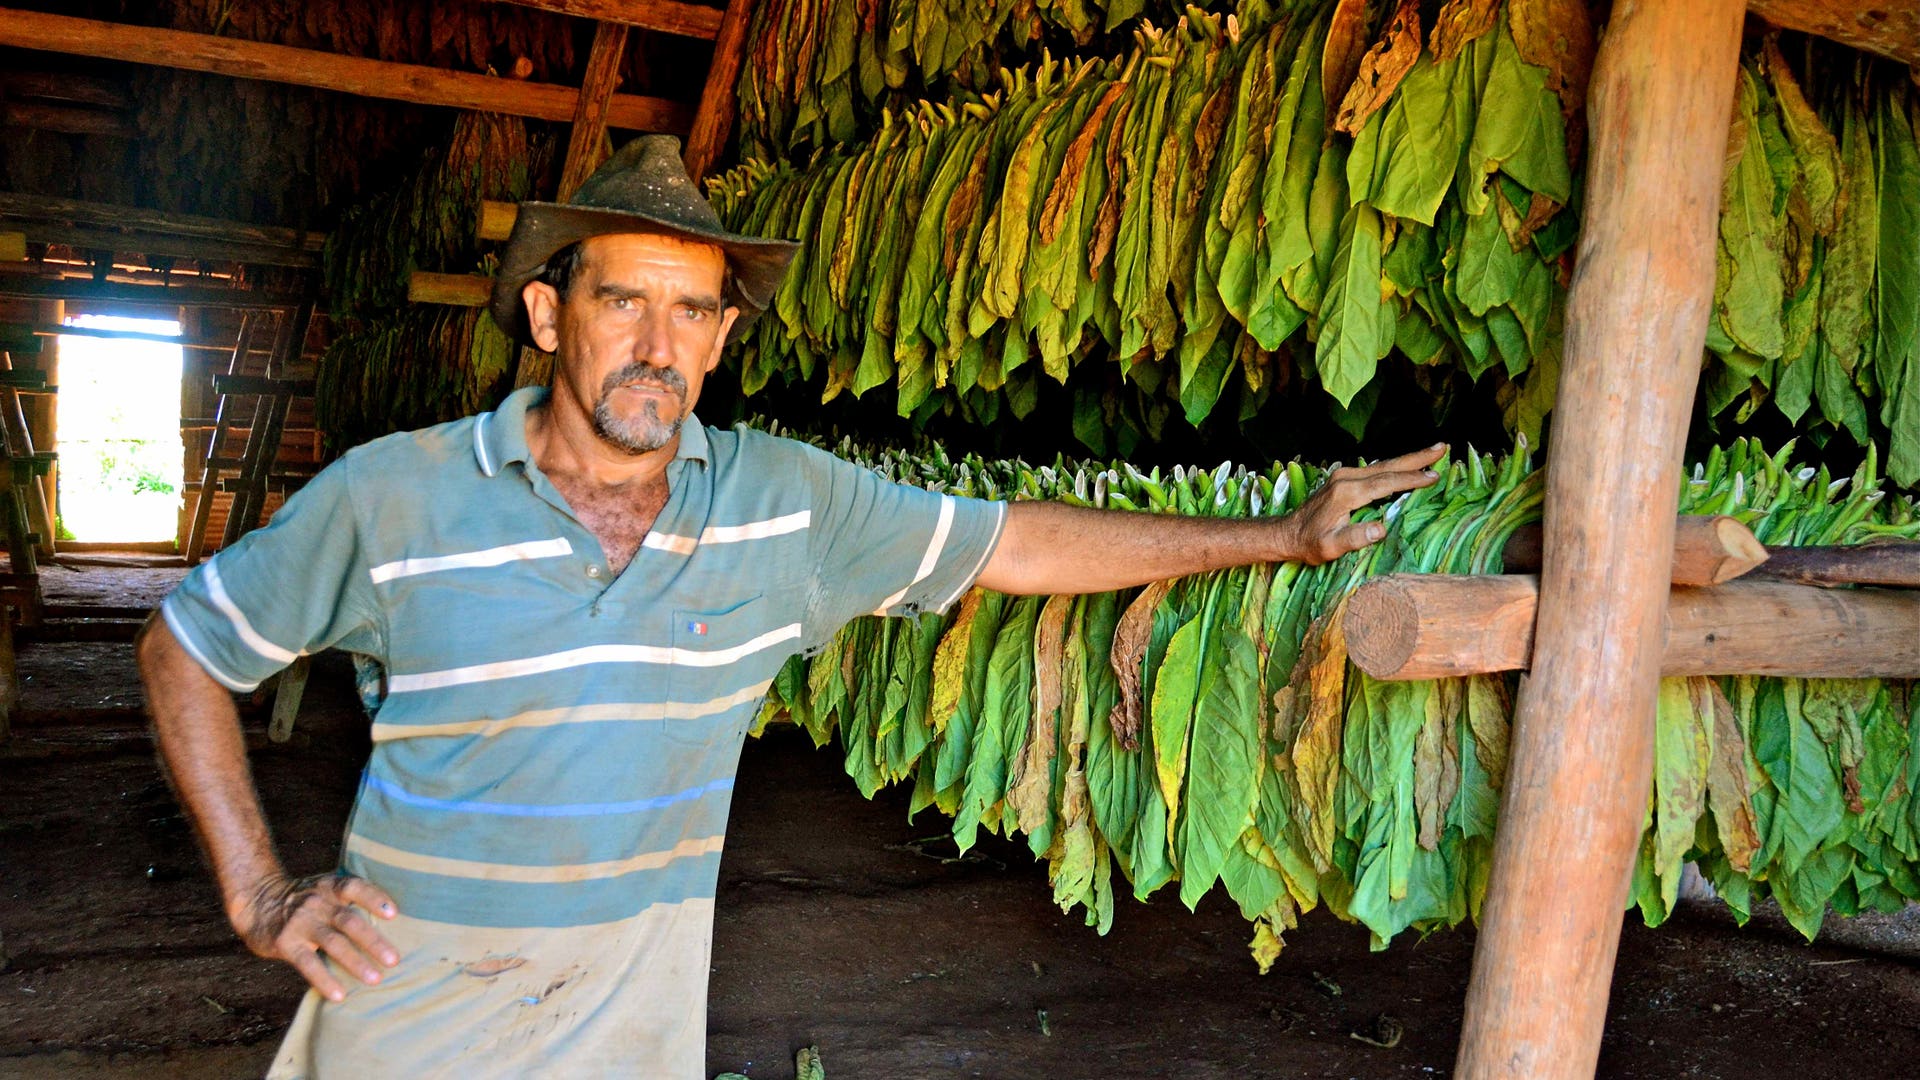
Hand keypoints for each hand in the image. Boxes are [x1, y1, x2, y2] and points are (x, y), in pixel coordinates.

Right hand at [231, 870, 400, 1001]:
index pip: (355, 887)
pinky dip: (324, 979)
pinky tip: (339, 994)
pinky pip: (307, 963)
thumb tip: (393, 922)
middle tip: (394, 960)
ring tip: (375, 979)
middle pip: (349, 921)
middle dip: (373, 941)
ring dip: (355, 962)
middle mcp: (317, 902)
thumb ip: (349, 901)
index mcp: (330, 887)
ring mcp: (300, 922)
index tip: (394, 914)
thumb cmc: (304, 900)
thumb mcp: (324, 889)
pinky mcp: (285, 943)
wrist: (257, 901)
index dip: (375, 899)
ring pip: (332, 943)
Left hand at [1280, 443, 1447, 564]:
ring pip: (1383, 465)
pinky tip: (1406, 466)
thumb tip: (1381, 529)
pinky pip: (1375, 470)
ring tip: (1432, 453)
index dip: (1412, 479)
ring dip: (1408, 459)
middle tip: (1442, 448)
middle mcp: (1346, 478)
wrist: (1287, 533)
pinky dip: (1394, 466)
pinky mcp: (1343, 478)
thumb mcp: (1329, 547)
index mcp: (1347, 493)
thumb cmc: (1309, 543)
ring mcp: (1343, 475)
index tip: (1434, 476)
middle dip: (1417, 458)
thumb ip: (1354, 538)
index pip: (1387, 483)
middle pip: (1388, 466)